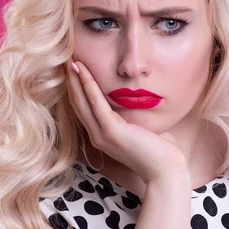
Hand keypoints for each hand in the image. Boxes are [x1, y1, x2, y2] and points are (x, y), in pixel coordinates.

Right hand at [65, 58, 188, 184]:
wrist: (164, 171)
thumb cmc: (159, 151)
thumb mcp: (141, 128)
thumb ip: (132, 114)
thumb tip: (137, 96)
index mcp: (102, 136)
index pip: (84, 109)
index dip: (76, 88)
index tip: (73, 68)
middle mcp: (97, 136)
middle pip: (77, 103)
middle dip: (70, 80)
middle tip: (63, 58)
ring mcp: (102, 135)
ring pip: (81, 101)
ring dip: (74, 78)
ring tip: (68, 58)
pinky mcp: (111, 131)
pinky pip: (96, 103)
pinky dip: (88, 84)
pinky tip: (82, 69)